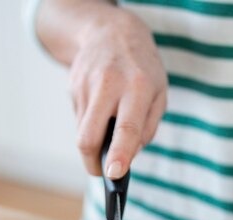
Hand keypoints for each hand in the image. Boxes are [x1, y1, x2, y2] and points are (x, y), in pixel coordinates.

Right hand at [66, 7, 166, 176]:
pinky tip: (100, 107)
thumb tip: (127, 158)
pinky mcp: (72, 86)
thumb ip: (147, 128)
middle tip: (101, 171)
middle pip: (89, 137)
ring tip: (107, 125)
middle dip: (92, 162)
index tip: (114, 175)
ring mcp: (86, 85)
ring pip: (82, 131)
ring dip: (93, 141)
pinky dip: (90, 122)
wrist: (111, 32)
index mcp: (138, 87)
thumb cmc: (142, 69)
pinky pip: (79, 118)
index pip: (126, 128)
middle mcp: (109, 84)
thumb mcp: (159, 93)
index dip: (119, 154)